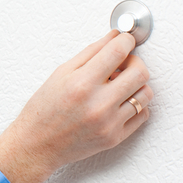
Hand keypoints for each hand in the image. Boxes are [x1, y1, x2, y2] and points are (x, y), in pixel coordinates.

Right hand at [0, 30, 151, 182]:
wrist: (37, 145)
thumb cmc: (44, 109)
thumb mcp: (61, 73)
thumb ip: (91, 53)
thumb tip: (115, 37)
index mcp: (81, 83)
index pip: (118, 51)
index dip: (126, 40)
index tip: (125, 40)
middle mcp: (98, 104)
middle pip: (140, 72)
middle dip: (135, 61)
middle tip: (124, 63)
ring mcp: (109, 122)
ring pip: (145, 93)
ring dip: (136, 84)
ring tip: (120, 84)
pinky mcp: (115, 137)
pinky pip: (142, 115)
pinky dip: (136, 104)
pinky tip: (120, 101)